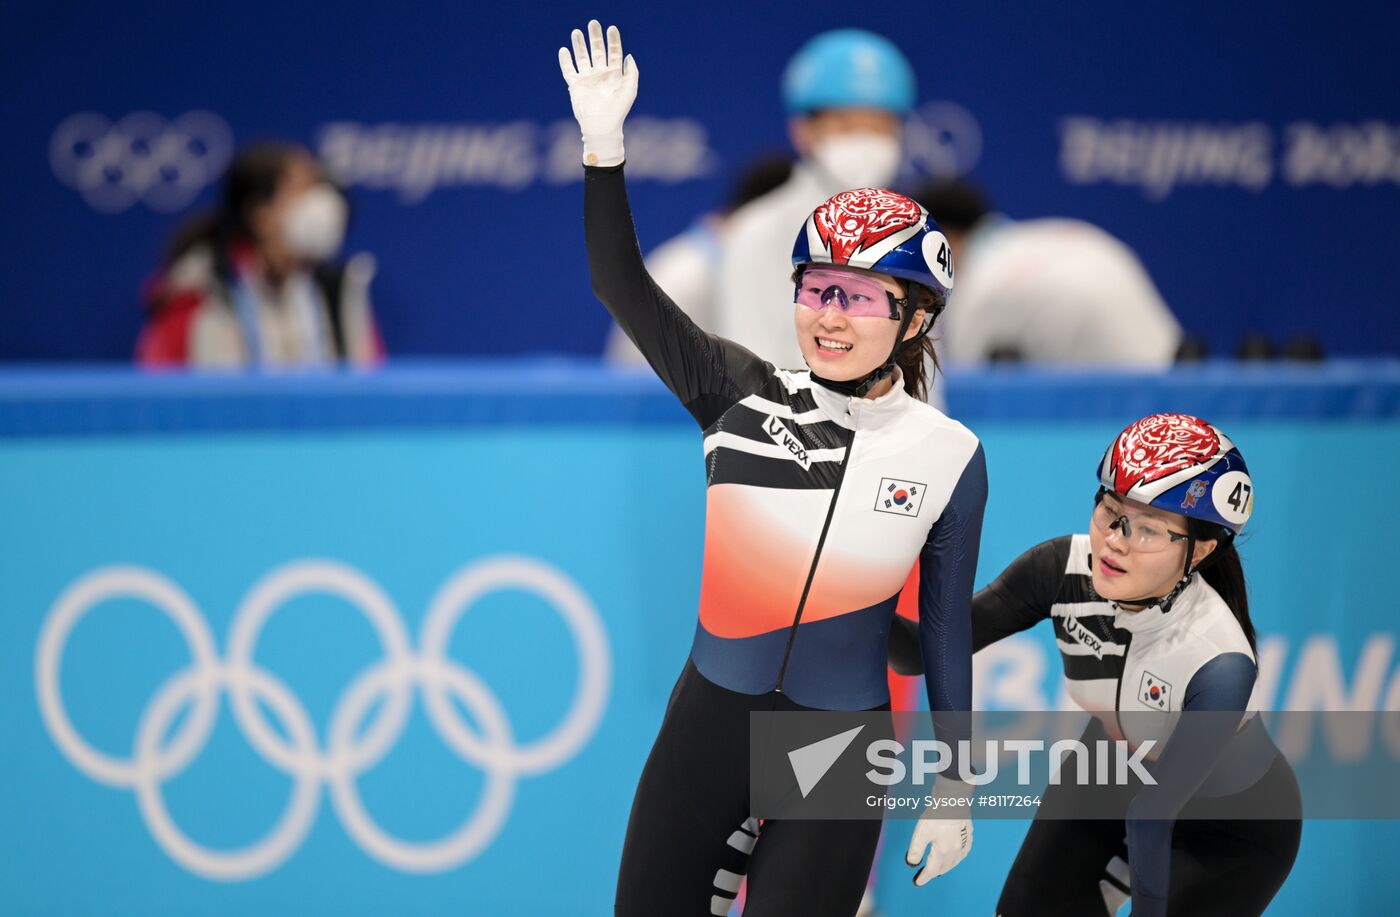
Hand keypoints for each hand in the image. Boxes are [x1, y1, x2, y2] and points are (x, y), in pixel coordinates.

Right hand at [557, 20, 638, 166]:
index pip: (613, 52)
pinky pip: (569, 71)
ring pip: (582, 58)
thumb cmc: (618, 110)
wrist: (602, 126)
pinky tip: (564, 50)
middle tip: (593, 23)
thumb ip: (632, 72)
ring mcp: (587, 79)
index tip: (611, 28)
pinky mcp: (575, 86)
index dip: (613, 40)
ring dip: (579, 45)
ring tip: (576, 32)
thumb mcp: (630, 90)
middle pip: (597, 51)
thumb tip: (629, 56)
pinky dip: (566, 61)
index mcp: (614, 74)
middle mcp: (600, 74)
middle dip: (595, 37)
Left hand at [905, 796, 972, 885]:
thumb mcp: (921, 833)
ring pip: (954, 862)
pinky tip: (953, 856)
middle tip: (926, 876)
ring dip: (945, 867)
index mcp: (944, 852)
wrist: (953, 798)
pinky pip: (962, 853)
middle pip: (944, 867)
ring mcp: (964, 843)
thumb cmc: (937, 814)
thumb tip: (912, 863)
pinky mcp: (967, 835)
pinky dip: (956, 859)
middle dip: (934, 873)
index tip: (917, 882)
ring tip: (938, 870)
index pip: (932, 870)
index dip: (924, 877)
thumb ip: (916, 850)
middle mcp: (956, 851)